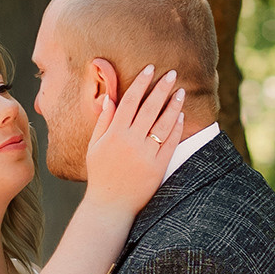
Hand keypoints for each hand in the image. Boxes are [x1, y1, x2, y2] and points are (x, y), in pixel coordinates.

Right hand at [82, 63, 186, 218]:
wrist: (111, 204)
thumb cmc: (101, 173)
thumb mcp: (94, 146)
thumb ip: (103, 121)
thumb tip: (110, 98)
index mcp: (114, 134)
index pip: (130, 101)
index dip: (141, 83)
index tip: (149, 69)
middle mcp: (130, 142)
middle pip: (149, 108)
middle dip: (161, 88)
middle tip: (171, 73)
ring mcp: (146, 154)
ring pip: (163, 124)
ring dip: (173, 105)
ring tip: (180, 91)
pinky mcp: (158, 166)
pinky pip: (169, 142)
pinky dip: (175, 127)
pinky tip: (180, 115)